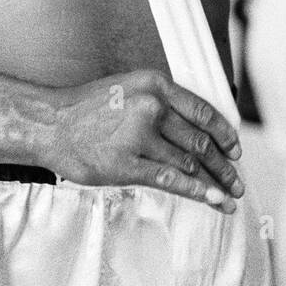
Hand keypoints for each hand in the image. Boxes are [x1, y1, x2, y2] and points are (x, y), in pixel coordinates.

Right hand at [45, 69, 243, 211]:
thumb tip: (197, 130)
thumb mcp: (130, 90)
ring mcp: (139, 136)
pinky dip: (197, 192)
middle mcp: (151, 107)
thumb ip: (162, 104)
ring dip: (215, 182)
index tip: (235, 150)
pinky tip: (213, 200)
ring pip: (190, 163)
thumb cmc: (88, 110)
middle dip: (224, 165)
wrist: (50, 124)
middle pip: (201, 141)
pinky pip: (171, 180)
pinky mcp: (126, 165)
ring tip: (227, 196)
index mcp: (155, 85)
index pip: (203, 112)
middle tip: (235, 180)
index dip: (225, 134)